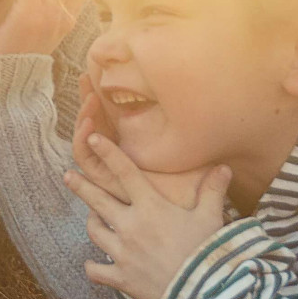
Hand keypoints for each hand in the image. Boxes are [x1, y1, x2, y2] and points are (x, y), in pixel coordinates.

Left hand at [67, 132, 231, 298]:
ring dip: (91, 224)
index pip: (125, 172)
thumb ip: (212, 192)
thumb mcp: (211, 219)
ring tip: (91, 218)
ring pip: (94, 232)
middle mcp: (130, 226)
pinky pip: (96, 270)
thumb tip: (224, 168)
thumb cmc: (207, 254)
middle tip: (68, 175)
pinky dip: (93, 267)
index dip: (108, 153)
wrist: (203, 295)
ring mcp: (122, 252)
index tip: (92, 140)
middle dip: (80, 186)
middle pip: (97, 200)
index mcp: (150, 207)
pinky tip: (92, 265)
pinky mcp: (120, 277)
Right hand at [73, 75, 217, 207]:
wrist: (188, 223)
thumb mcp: (196, 161)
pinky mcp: (104, 181)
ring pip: (86, 141)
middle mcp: (117, 162)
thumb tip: (214, 122)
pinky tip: (89, 124)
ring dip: (84, 118)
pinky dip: (83, 140)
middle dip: (87, 101)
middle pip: (94, 126)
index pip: (114, 120)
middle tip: (86, 77)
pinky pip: (84, 158)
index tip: (100, 75)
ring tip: (90, 100)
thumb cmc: (193, 195)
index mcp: (134, 153)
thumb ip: (195, 143)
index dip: (106, 98)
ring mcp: (108, 172)